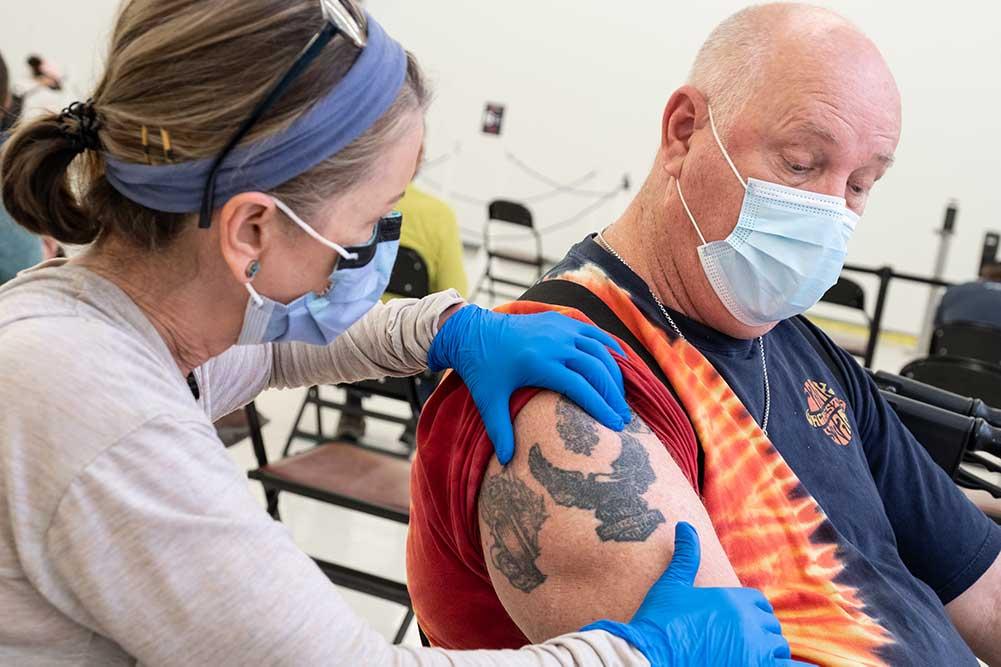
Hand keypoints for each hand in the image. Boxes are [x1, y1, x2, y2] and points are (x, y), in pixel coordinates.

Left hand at [427, 306, 630, 463]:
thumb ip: (499, 430)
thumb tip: (507, 461)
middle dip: (613, 394)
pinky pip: (593, 332)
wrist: (472, 331)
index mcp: (538, 362)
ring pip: (599, 350)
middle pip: (596, 369)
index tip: (615, 425)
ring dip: (615, 374)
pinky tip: (620, 364)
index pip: (579, 387)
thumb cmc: (482, 369)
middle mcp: (554, 342)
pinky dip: (610, 347)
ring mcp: (559, 328)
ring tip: (621, 398)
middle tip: (623, 417)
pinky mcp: (561, 320)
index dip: (600, 406)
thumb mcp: (488, 400)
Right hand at [582, 523, 813, 666]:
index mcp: (733, 598)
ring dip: (768, 654)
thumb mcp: (671, 584)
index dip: (752, 612)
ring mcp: (754, 651)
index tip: (741, 623)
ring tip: (748, 657)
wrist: (648, 654)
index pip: (759, 603)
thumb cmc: (658, 621)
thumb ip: (686, 556)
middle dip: (759, 634)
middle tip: (740, 645)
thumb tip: (685, 526)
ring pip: (778, 650)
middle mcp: (749, 623)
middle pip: (770, 627)